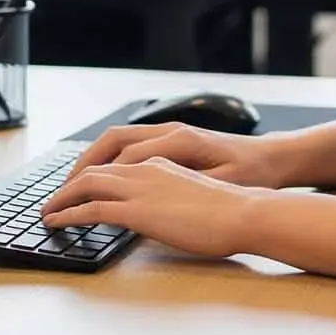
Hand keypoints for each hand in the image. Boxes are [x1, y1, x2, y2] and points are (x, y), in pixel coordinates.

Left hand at [41, 156, 263, 257]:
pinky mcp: (139, 209)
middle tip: (57, 197)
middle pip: (95, 164)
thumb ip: (171, 192)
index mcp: (164, 157)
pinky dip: (70, 213)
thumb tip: (155, 207)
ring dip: (63, 196)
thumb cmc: (232, 205)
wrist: (247, 210)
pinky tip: (58, 222)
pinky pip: (93, 208)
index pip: (118, 156)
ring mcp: (142, 185)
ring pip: (89, 182)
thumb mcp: (196, 189)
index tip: (80, 183)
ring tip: (49, 211)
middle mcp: (148, 164)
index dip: (93, 169)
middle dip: (70, 180)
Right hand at [64, 122, 289, 187]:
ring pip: (118, 140)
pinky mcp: (172, 142)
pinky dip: (110, 158)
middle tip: (62, 191)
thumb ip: (182, 192)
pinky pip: (130, 145)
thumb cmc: (252, 175)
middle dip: (84, 164)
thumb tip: (145, 202)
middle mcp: (170, 132)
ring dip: (93, 159)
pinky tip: (102, 178)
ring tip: (73, 184)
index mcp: (180, 141)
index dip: (97, 180)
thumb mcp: (221, 187)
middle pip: (113, 141)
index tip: (74, 200)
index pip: (125, 157)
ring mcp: (169, 134)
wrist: (273, 160)